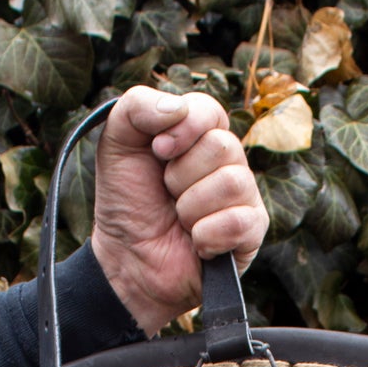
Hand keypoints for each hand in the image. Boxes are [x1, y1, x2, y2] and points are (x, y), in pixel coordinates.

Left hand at [90, 87, 268, 336]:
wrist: (126, 260)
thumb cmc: (127, 202)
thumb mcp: (117, 143)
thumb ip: (137, 106)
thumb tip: (177, 109)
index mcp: (200, 134)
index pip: (209, 110)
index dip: (183, 130)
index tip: (157, 152)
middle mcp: (227, 161)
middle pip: (222, 146)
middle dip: (180, 176)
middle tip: (167, 194)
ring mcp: (243, 197)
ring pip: (231, 183)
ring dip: (190, 208)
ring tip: (180, 220)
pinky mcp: (250, 234)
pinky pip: (239, 222)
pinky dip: (207, 235)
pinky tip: (196, 243)